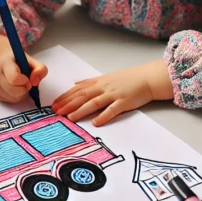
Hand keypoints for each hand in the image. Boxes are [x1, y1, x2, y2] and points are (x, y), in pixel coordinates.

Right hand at [0, 52, 48, 102]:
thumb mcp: (31, 61)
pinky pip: (10, 101)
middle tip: (26, 84)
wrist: (2, 63)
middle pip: (13, 91)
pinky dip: (17, 98)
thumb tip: (35, 82)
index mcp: (4, 63)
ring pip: (13, 98)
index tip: (28, 80)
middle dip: (24, 90)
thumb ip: (40, 69)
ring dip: (22, 95)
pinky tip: (16, 90)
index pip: (14, 78)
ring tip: (21, 86)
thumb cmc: (18, 62)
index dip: (25, 82)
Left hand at [53, 60, 171, 125]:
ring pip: (94, 102)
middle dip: (68, 104)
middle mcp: (103, 88)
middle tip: (56, 112)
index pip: (78, 89)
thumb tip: (76, 83)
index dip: (65, 97)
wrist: (147, 78)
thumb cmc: (127, 79)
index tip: (54, 104)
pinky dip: (103, 116)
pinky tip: (96, 123)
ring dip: (81, 110)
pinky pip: (112, 110)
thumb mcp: (106, 77)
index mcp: (98, 82)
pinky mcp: (124, 102)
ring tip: (70, 118)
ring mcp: (114, 94)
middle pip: (82, 96)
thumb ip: (90, 82)